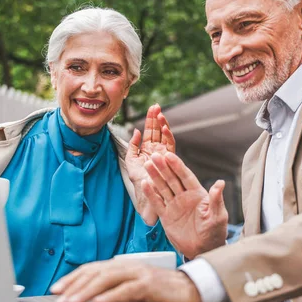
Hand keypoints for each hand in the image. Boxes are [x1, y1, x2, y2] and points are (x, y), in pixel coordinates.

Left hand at [50, 259, 201, 301]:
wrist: (186, 290)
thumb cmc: (156, 292)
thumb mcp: (128, 291)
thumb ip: (111, 291)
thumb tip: (89, 298)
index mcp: (119, 266)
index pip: (90, 269)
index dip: (72, 278)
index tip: (56, 290)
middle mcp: (126, 265)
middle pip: (94, 273)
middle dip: (74, 287)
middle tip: (59, 300)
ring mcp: (137, 273)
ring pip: (107, 279)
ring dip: (87, 291)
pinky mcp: (148, 284)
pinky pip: (127, 289)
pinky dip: (112, 295)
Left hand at [126, 104, 174, 224]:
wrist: (146, 195)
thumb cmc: (139, 180)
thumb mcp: (130, 161)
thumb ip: (132, 146)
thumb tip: (136, 131)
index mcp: (148, 149)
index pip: (150, 131)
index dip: (151, 119)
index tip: (153, 107)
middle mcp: (157, 150)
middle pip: (158, 130)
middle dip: (157, 118)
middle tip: (157, 106)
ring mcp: (164, 154)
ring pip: (165, 136)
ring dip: (163, 125)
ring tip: (160, 115)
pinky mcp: (169, 161)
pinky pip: (170, 146)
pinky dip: (168, 137)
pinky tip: (164, 129)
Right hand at [142, 152, 227, 258]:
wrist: (203, 250)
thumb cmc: (214, 232)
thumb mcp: (218, 216)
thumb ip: (216, 200)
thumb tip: (220, 183)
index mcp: (197, 194)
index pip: (186, 176)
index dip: (177, 166)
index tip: (169, 155)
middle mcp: (184, 197)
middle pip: (172, 179)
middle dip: (163, 167)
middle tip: (154, 155)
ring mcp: (174, 205)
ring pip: (163, 187)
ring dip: (155, 176)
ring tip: (147, 165)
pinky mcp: (166, 216)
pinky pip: (157, 203)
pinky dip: (150, 194)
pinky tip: (144, 184)